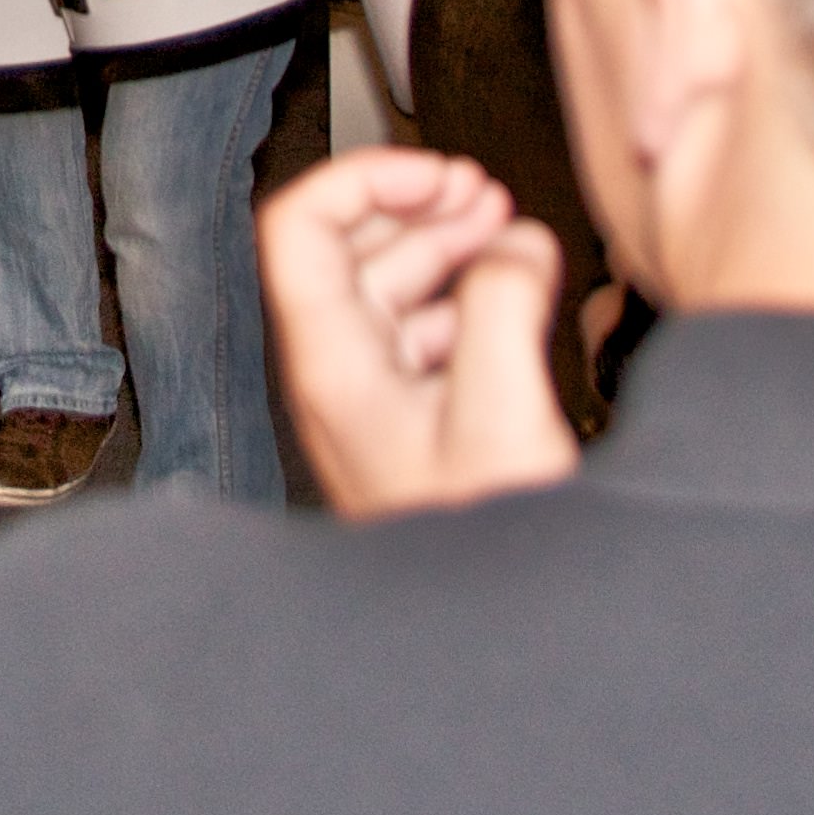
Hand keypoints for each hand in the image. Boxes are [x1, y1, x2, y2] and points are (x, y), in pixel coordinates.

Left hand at [260, 148, 581, 518]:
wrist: (489, 640)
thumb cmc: (480, 546)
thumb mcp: (502, 413)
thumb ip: (502, 308)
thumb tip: (514, 244)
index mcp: (333, 364)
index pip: (298, 227)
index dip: (365, 180)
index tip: (437, 174)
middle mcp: (338, 377)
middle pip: (351, 250)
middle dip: (419, 206)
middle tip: (482, 191)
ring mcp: (371, 403)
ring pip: (390, 290)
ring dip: (446, 247)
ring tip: (506, 229)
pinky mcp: (409, 426)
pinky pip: (421, 335)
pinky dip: (463, 298)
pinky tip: (512, 293)